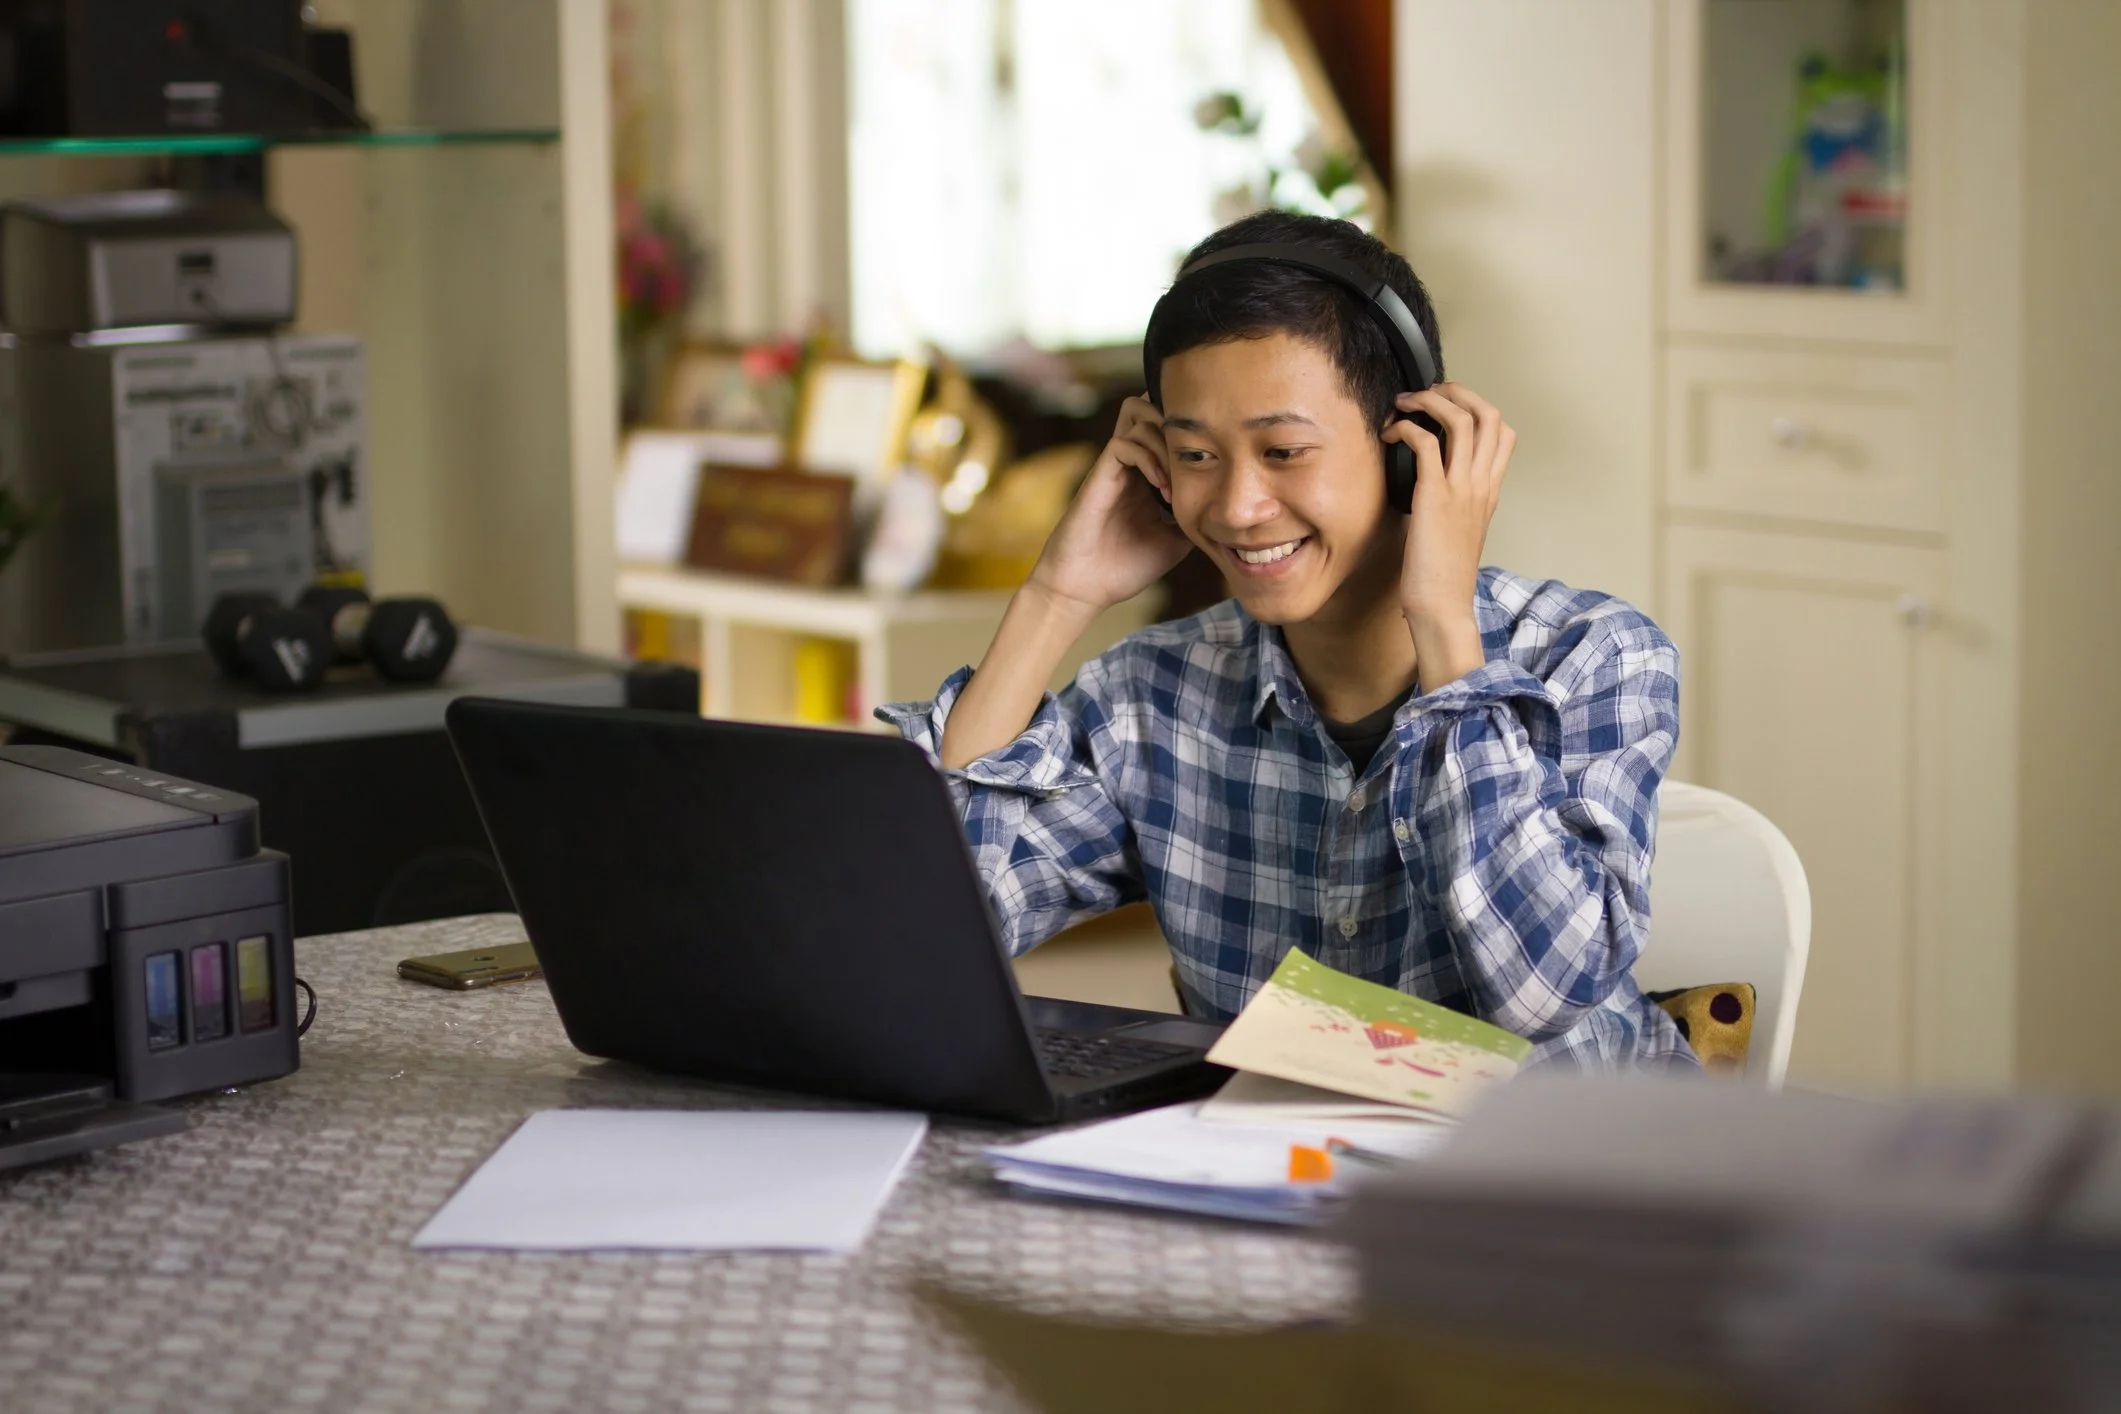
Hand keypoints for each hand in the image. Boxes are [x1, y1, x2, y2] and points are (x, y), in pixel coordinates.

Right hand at [1025, 395, 1193, 618]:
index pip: (1168, 427)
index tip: (1210, 467)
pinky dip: (1148, 458)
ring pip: (1137, 412)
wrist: (1085, 588)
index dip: (1192, 434)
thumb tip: (1225, 505)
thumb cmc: (1126, 567)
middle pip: (1151, 405)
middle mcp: (1130, 462)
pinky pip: (1124, 442)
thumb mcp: (1175, 541)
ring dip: (1164, 440)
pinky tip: (1160, 489)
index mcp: (1146, 474)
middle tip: (1195, 462)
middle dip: (1179, 424)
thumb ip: (1194, 516)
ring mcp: (1114, 466)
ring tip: (1175, 482)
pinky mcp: (1099, 474)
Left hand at [1384, 382, 1515, 687]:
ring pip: (1461, 420)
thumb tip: (1433, 487)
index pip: (1503, 433)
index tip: (1447, 408)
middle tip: (1426, 393)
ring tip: (1403, 404)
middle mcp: (1482, 484)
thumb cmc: (1443, 576)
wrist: (1443, 605)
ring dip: (1430, 402)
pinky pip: (1427, 443)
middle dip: (1456, 392)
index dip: (1476, 408)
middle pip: (1488, 415)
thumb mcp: (1460, 532)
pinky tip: (1391, 435)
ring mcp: (1462, 488)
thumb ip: (1456, 504)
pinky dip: (1407, 428)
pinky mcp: (1435, 496)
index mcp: (1490, 491)